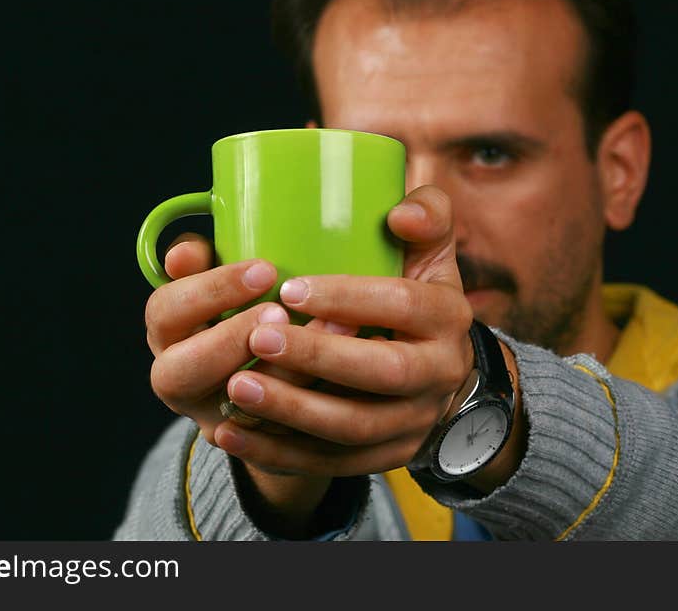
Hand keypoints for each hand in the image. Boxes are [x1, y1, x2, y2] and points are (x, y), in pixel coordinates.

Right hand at [145, 233, 352, 533]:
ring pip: (231, 411)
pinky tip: (350, 374)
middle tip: (280, 313)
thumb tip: (185, 252)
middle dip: (228, 340)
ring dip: (281, 373)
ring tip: (334, 330)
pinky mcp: (258, 446)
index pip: (165, 311)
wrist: (278, 375)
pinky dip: (311, 407)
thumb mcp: (229, 278)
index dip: (208, 291)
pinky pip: (278, 440)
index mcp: (169, 332)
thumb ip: (209, 257)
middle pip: (177, 373)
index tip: (265, 269)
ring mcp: (216, 418)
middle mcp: (181, 380)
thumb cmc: (252, 304)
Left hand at [213, 186, 478, 476]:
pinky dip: (279, 453)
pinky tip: (230, 434)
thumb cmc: (415, 299)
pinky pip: (333, 464)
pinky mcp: (387, 458)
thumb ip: (425, 215)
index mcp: (448, 315)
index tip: (288, 289)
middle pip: (383, 372)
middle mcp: (440, 373)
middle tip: (258, 338)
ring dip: (292, 411)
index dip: (348, 296)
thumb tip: (400, 213)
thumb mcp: (428, 254)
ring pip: (354, 428)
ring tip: (234, 389)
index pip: (402, 304)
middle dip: (317, 358)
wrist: (440, 374)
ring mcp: (415, 422)